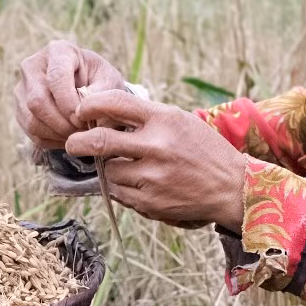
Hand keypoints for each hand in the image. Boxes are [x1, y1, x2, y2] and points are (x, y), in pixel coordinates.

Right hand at [13, 41, 124, 148]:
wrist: (87, 86)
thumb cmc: (100, 80)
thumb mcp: (109, 80)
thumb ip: (102, 91)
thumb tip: (84, 109)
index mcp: (58, 51)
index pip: (56, 78)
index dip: (69, 103)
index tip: (85, 118)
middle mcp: (32, 66)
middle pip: (38, 102)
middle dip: (63, 123)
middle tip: (83, 131)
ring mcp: (22, 88)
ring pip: (32, 120)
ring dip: (58, 134)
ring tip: (79, 135)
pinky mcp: (20, 109)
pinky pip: (31, 132)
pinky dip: (52, 140)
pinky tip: (69, 137)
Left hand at [66, 91, 248, 229]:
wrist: (232, 187)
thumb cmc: (203, 149)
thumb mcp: (179, 121)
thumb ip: (144, 116)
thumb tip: (101, 113)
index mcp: (164, 119)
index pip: (114, 103)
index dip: (89, 106)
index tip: (81, 111)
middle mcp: (157, 146)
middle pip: (99, 141)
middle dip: (78, 142)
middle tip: (73, 144)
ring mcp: (153, 177)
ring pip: (108, 171)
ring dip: (108, 168)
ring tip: (126, 166)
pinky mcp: (151, 203)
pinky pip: (119, 193)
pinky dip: (121, 187)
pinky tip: (138, 183)